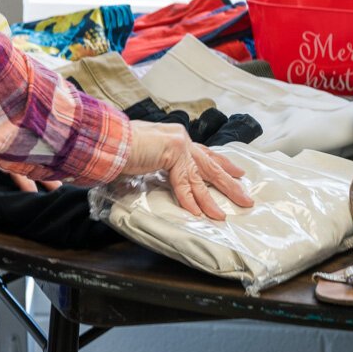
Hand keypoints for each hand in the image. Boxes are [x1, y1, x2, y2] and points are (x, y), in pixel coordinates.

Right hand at [122, 121, 253, 220]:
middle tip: (245, 194)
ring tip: (225, 214)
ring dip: (213, 198)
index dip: (221, 163)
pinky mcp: (173, 151)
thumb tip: (156, 175)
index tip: (237, 172)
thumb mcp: (143, 157)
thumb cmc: (118, 149)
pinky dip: (191, 200)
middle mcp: (180, 138)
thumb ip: (156, 165)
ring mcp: (178, 143)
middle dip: (229, 181)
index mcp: (174, 138)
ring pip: (201, 177)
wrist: (107, 139)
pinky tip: (200, 213)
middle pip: (210, 164)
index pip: (203, 152)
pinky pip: (184, 184)